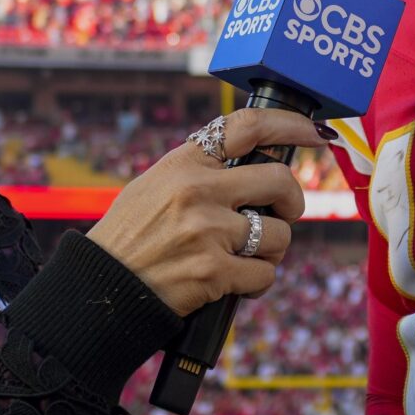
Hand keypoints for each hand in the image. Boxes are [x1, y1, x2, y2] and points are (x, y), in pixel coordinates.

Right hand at [86, 111, 315, 313]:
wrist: (101, 289)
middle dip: (292, 201)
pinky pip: (265, 273)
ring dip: (271, 250)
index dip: (289, 125)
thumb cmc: (130, 239)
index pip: (247, 127)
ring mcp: (207, 231)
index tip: (313, 131)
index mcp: (183, 164)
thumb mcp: (153, 188)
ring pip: (279, 234)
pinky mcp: (213, 272)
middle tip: (283, 213)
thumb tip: (252, 167)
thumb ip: (198, 173)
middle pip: (279, 181)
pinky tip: (236, 283)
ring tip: (245, 257)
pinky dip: (257, 282)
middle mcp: (197, 191)